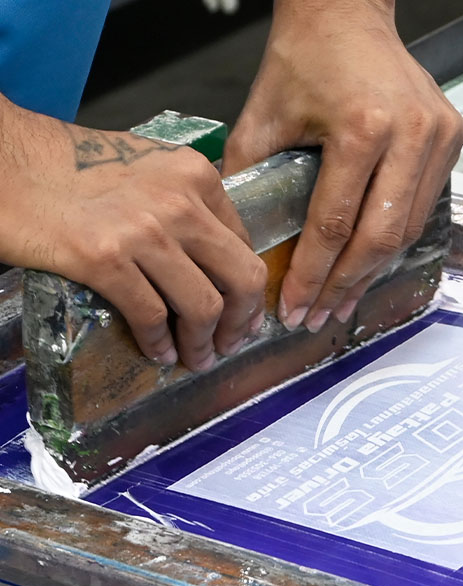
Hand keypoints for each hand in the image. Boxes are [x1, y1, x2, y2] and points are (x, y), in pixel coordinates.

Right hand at [0, 98, 266, 370]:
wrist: (3, 161)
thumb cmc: (69, 167)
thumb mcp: (148, 170)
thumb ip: (187, 206)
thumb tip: (213, 263)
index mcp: (196, 176)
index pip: (245, 246)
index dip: (248, 291)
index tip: (243, 316)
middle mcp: (180, 201)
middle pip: (242, 279)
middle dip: (240, 323)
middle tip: (229, 345)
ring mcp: (145, 229)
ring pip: (203, 306)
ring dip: (202, 344)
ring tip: (196, 358)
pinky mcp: (104, 258)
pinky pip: (152, 316)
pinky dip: (160, 344)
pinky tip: (159, 353)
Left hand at [222, 0, 462, 332]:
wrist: (346, 12)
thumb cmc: (305, 56)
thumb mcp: (263, 117)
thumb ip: (249, 182)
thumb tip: (245, 245)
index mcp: (363, 125)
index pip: (335, 224)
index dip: (312, 275)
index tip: (295, 306)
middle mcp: (411, 132)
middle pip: (379, 238)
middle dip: (344, 285)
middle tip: (319, 315)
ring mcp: (438, 136)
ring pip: (407, 231)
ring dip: (371, 272)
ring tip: (340, 300)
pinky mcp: (451, 138)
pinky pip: (423, 208)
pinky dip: (392, 240)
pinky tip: (367, 263)